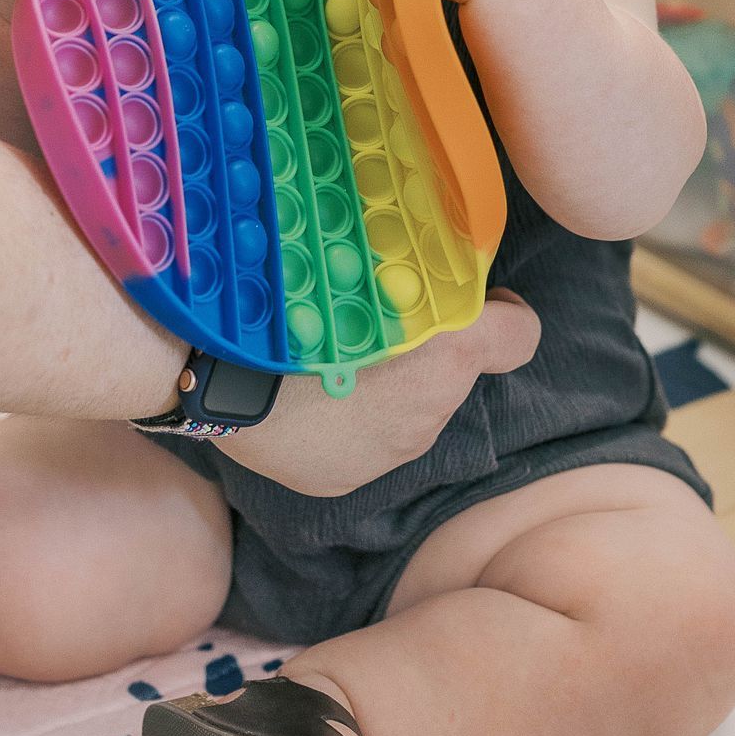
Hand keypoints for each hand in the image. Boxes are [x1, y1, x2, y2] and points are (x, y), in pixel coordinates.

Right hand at [222, 288, 539, 497]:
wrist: (215, 371)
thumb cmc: (289, 301)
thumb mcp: (358, 256)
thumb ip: (411, 264)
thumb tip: (430, 259)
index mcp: (449, 350)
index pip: (519, 334)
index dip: (504, 315)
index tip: (479, 301)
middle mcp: (431, 410)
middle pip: (450, 373)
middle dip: (423, 351)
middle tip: (367, 320)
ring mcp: (390, 451)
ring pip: (406, 410)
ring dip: (381, 385)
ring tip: (323, 357)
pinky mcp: (347, 479)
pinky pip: (364, 443)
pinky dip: (345, 421)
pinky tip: (303, 398)